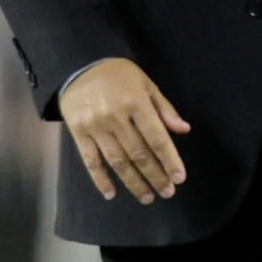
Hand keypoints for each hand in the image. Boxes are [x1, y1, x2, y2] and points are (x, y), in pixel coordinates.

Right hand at [61, 56, 189, 202]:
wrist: (78, 65)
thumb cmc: (119, 75)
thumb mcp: (146, 84)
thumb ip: (164, 109)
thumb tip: (183, 130)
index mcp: (135, 103)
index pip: (157, 138)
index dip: (169, 160)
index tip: (180, 178)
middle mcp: (115, 117)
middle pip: (138, 153)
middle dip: (155, 175)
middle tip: (168, 192)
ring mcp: (95, 126)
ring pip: (117, 161)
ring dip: (133, 182)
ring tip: (147, 197)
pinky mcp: (77, 132)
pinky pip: (90, 160)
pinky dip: (100, 179)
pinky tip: (112, 194)